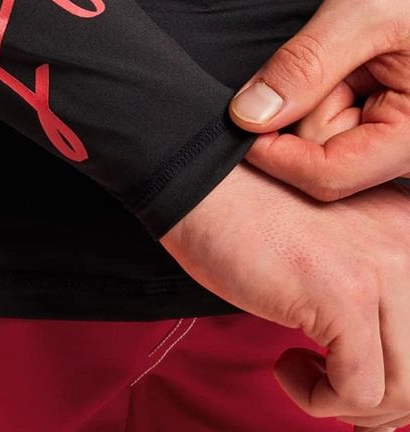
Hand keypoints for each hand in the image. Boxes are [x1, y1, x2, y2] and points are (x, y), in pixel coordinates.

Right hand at [159, 161, 409, 429]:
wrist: (195, 182)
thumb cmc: (243, 215)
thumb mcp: (331, 245)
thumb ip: (370, 289)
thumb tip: (391, 385)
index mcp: (409, 228)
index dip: (394, 370)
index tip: (349, 373)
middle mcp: (409, 243)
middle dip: (378, 397)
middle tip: (325, 383)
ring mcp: (382, 267)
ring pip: (403, 389)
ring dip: (350, 401)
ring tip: (305, 372)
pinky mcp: (346, 296)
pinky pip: (357, 391)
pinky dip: (318, 397)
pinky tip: (284, 364)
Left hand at [226, 0, 409, 201]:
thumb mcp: (364, 10)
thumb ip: (306, 66)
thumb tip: (248, 115)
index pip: (331, 174)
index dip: (274, 154)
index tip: (237, 119)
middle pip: (321, 152)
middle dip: (298, 106)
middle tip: (317, 50)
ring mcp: (398, 124)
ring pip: (323, 130)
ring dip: (311, 90)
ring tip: (344, 42)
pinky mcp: (387, 107)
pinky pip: (336, 110)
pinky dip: (322, 83)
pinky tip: (344, 50)